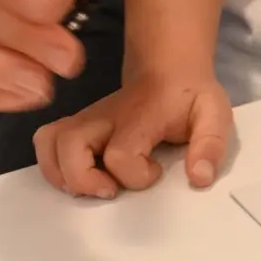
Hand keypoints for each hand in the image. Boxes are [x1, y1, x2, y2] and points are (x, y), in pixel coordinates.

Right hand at [33, 72, 231, 196]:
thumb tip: (200, 178)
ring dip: (62, 174)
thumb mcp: (214, 114)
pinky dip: (52, 166)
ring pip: (49, 142)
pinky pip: (46, 142)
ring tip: (91, 187)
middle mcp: (104, 118)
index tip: (157, 171)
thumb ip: (210, 145)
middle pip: (69, 144)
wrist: (167, 69)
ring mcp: (86, 120)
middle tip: (111, 190)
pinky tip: (78, 178)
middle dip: (83, 179)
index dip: (136, 174)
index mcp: (139, 117)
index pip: (121, 153)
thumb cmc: (189, 96)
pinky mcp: (76, 125)